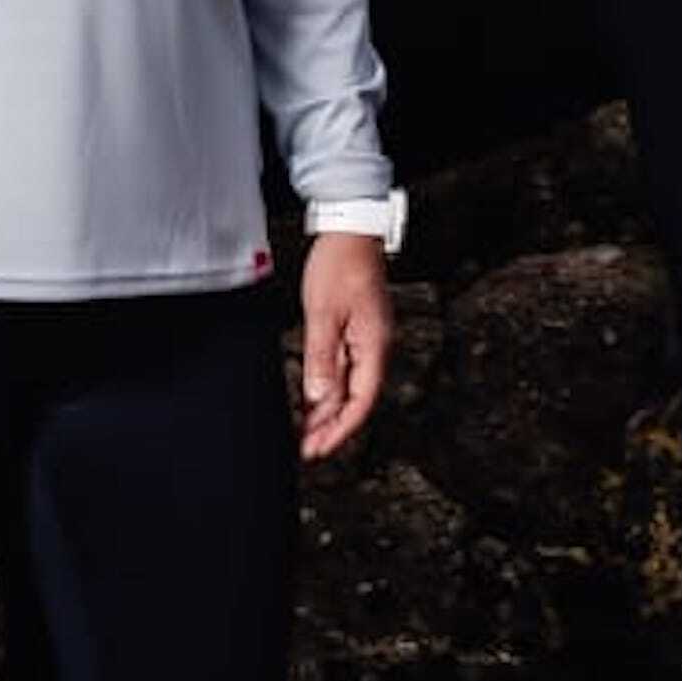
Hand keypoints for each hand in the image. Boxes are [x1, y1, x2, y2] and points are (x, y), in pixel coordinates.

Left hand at [292, 231, 392, 460]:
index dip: (340, 429)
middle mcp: (375, 347)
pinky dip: (328, 388)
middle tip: (308, 449)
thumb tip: (319, 397)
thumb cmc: (341, 264)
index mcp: (375, 345)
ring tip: (306, 433)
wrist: (350, 231)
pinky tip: (312, 401)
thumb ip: (322, 357)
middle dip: (333, 428)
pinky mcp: (355, 331)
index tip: (319, 448)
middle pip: (357, 399)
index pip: (362, 401)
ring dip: (328, 411)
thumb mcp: (324, 313)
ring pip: (349, 387)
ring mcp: (366, 339)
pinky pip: (343, 369)